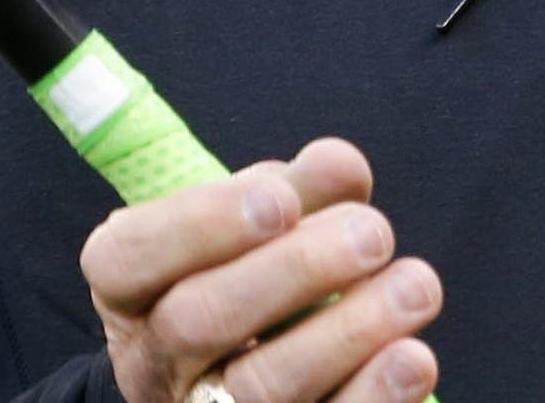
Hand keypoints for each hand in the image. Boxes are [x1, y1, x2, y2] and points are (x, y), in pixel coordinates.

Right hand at [82, 136, 441, 402]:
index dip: (202, 225)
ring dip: (346, 334)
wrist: (253, 380)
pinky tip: (412, 358)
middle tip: (374, 233)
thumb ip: (292, 188)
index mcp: (131, 289)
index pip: (128, 256)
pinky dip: (370, 396)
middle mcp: (154, 361)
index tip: (282, 200)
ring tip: (416, 286)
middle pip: (198, 321)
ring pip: (258, 387)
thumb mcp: (255, 226)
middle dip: (293, 271)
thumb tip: (340, 165)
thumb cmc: (252, 276)